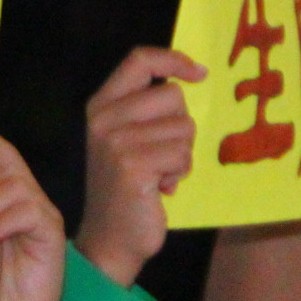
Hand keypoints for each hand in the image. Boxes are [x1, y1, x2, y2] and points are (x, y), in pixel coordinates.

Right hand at [76, 47, 204, 286]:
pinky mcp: (134, 166)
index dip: (174, 60)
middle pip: (172, 95)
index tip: (199, 74)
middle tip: (163, 155)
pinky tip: (161, 188)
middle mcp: (104, 120)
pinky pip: (182, 154)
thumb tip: (191, 75)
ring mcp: (116, 142)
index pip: (140, 60)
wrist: (110, 240)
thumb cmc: (128, 189)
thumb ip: (146, 109)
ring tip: (158, 175)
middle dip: (180, 126)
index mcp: (100, 107)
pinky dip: (179, 173)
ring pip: (183, 128)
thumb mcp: (127, 139)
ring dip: (181, 155)